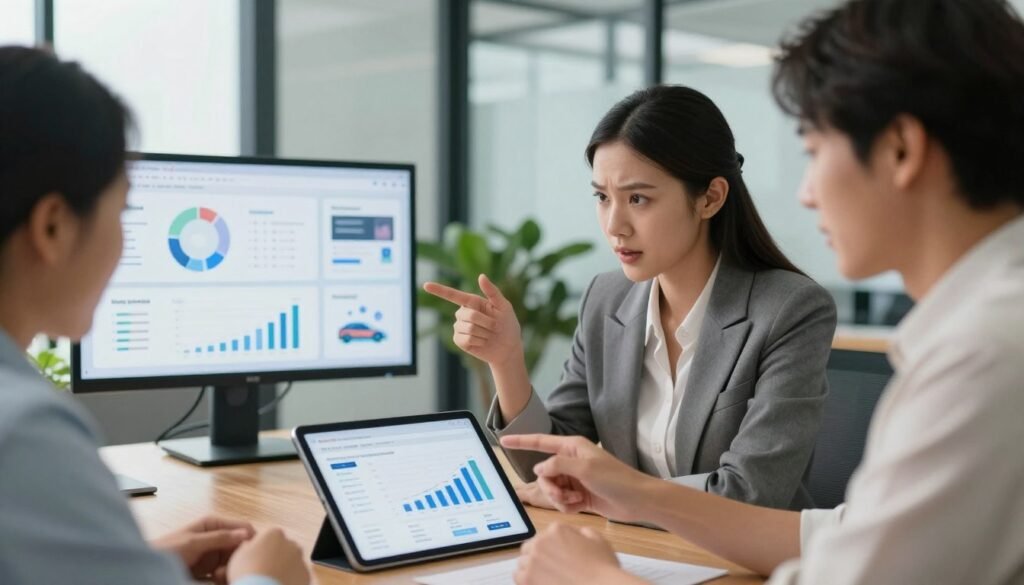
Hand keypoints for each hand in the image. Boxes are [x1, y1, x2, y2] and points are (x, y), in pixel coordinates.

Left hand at [150, 515, 253, 583]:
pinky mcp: (210, 568)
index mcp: (214, 523)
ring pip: (235, 560)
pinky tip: (215, 579)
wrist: (148, 569)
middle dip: (239, 558)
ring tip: (218, 576)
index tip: (248, 555)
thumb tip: (246, 534)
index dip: (250, 540)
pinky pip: (225, 571)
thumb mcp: (193, 543)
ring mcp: (214, 553)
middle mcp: (217, 536)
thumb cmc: (167, 550)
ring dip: (231, 569)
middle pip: (241, 546)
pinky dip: (224, 576)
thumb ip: (219, 538)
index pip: (243, 528)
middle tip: (233, 569)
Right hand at [227, 528, 309, 584]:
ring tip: (270, 579)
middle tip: (263, 569)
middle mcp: (291, 543)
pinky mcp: (306, 575)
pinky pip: (297, 575)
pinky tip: (279, 583)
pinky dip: (291, 579)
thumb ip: (247, 546)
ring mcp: (300, 559)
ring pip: (292, 561)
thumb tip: (249, 545)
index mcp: (274, 533)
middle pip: (283, 547)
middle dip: (275, 556)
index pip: (269, 536)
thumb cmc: (248, 573)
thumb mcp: (239, 555)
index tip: (255, 557)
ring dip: (284, 567)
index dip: (261, 547)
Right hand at [423, 274, 522, 367]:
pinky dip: (479, 341)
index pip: (453, 295)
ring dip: (484, 332)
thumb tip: (480, 276)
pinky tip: (483, 342)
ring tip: (489, 334)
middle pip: (469, 315)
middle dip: (486, 321)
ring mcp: (460, 327)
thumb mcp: (504, 306)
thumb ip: (492, 291)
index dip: (439, 290)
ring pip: (469, 328)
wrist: (508, 347)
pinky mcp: (460, 341)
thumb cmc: (508, 324)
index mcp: (472, 302)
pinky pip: (466, 339)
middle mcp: (463, 313)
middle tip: (495, 326)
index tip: (425, 285)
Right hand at [500, 434, 654, 521]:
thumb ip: (558, 465)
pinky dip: (567, 506)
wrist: (637, 501)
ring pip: (550, 489)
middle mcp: (571, 461)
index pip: (540, 442)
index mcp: (572, 447)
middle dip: (550, 487)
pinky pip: (560, 501)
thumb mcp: (585, 468)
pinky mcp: (578, 495)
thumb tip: (539, 468)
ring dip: (559, 498)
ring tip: (576, 500)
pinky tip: (581, 505)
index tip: (502, 440)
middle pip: (543, 473)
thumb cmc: (616, 479)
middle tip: (564, 494)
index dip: (521, 441)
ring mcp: (574, 479)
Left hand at [514, 524, 638, 584]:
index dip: (551, 548)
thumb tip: (575, 534)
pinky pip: (518, 577)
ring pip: (523, 563)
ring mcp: (532, 561)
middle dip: (538, 557)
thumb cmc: (602, 567)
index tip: (558, 558)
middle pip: (530, 548)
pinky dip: (526, 581)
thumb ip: (582, 532)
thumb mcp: (597, 539)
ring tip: (545, 578)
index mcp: (556, 529)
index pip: (545, 536)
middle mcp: (541, 542)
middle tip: (551, 569)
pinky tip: (540, 583)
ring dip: (531, 569)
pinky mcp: (527, 579)